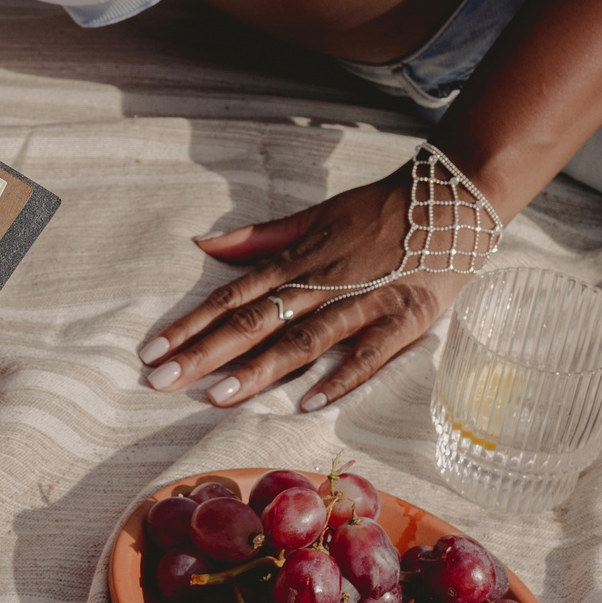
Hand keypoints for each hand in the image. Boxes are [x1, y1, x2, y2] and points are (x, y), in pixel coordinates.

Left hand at [137, 168, 463, 411]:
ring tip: (218, 397)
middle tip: (161, 381)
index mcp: (298, 260)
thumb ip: (260, 237)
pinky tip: (309, 403)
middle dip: (206, 352)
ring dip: (260, 369)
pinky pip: (369, 353)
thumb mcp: (314, 216)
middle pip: (256, 321)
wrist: (450, 199)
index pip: (233, 295)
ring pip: (303, 339)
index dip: (191, 323)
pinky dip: (341, 377)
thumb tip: (203, 243)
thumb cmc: (378, 212)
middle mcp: (322, 282)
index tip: (152, 349)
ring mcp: (363, 302)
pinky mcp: (403, 319)